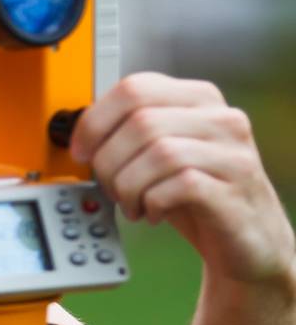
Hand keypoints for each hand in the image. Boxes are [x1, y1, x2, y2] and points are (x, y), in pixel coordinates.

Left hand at [73, 73, 295, 287]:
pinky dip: (153, 203)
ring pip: (159, 153)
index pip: (135, 88)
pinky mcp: (235, 189)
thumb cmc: (195, 195)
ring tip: (132, 204)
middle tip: (109, 187)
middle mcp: (220, 119)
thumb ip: (130, 134)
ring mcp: (232, 154)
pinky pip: (180, 186)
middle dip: (109, 161)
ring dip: (128, 186)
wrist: (244, 237)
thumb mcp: (160, 155)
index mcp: (197, 99)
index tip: (80, 151)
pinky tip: (153, 213)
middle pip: (141, 122)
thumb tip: (81, 133)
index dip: (95, 121)